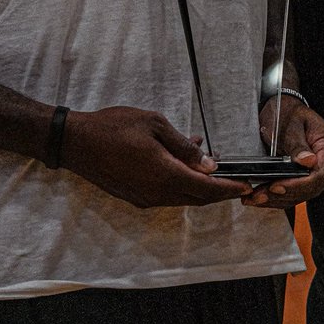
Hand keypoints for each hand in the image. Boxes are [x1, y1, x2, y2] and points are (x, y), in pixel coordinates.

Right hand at [60, 106, 252, 207]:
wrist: (77, 142)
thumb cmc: (114, 127)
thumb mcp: (154, 125)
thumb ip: (183, 146)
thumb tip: (207, 164)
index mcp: (165, 176)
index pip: (206, 189)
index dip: (229, 189)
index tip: (246, 186)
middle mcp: (157, 194)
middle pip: (197, 198)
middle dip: (219, 191)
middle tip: (236, 179)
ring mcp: (144, 198)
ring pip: (182, 197)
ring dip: (199, 185)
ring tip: (210, 164)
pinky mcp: (135, 196)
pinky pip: (166, 194)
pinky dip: (181, 183)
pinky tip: (183, 163)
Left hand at [242, 97, 323, 209]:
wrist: (284, 112)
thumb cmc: (288, 113)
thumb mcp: (290, 124)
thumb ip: (298, 144)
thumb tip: (309, 161)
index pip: (320, 174)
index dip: (298, 184)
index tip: (277, 187)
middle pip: (312, 187)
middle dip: (284, 194)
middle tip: (259, 195)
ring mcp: (323, 173)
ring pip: (303, 194)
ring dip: (278, 199)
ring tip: (255, 198)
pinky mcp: (312, 180)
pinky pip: (298, 193)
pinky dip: (279, 198)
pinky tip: (262, 198)